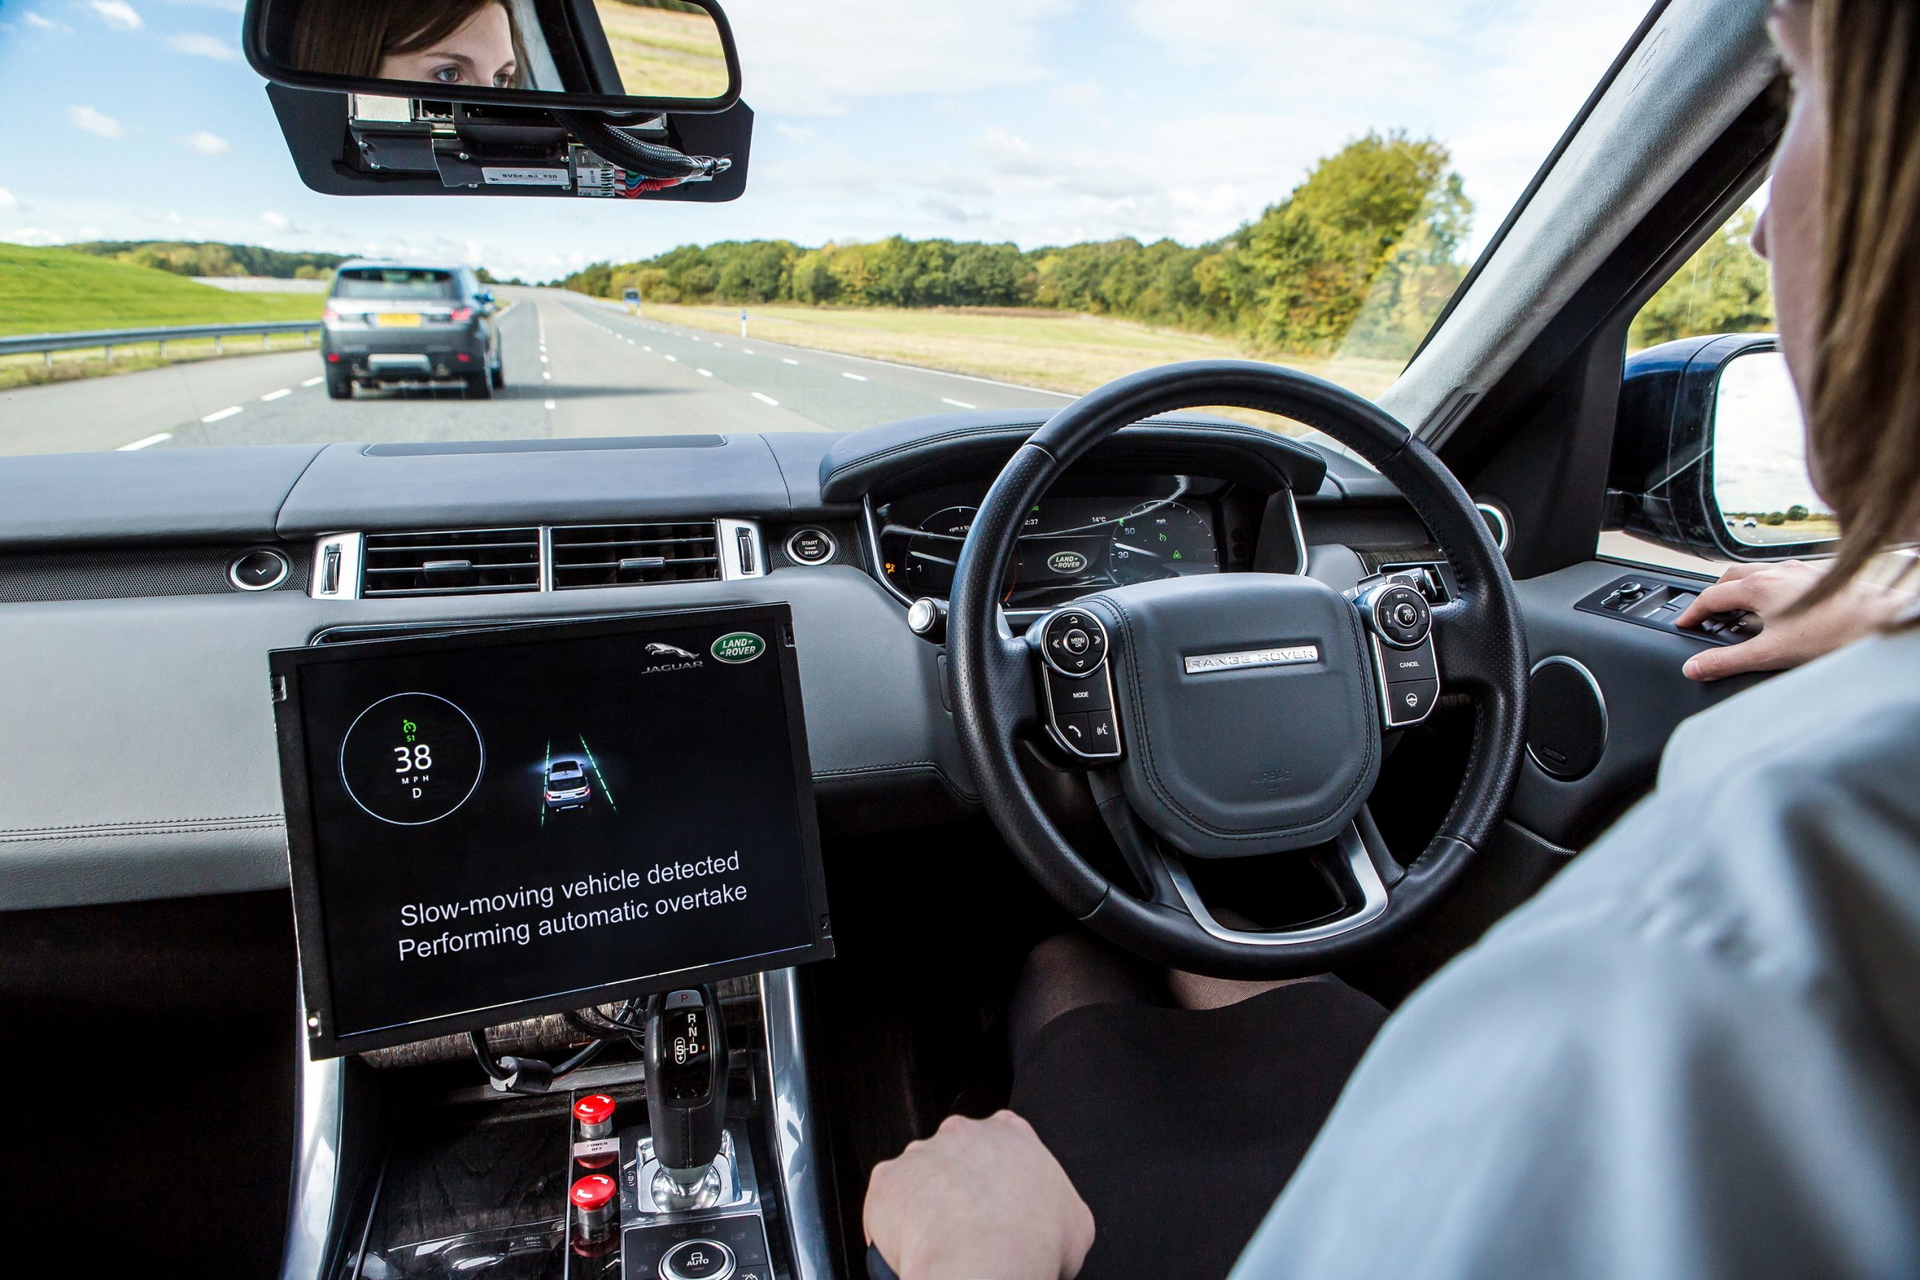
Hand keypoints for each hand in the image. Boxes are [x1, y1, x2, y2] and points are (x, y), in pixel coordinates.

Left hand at [864, 1112, 1094, 1279]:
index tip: (995, 1204)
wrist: (986, 1262)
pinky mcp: (888, 1179)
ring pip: (917, 1179)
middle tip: (967, 1228)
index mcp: (1011, 1133)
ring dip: (923, 1206)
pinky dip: (894, 1227)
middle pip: (954, 1155)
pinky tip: (913, 1248)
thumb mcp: (1075, 1224)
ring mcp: (921, 1152)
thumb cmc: (1033, 1242)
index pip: (1000, 1143)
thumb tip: (1054, 1228)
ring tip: (939, 1243)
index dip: (996, 1177)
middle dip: (956, 1187)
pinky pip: (887, 1204)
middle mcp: (962, 1133)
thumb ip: (1058, 1207)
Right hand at [1674, 559, 1910, 680]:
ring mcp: (1800, 571)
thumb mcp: (1769, 655)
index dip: (1693, 612)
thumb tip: (1695, 668)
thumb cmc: (1833, 634)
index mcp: (1758, 586)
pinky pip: (1782, 577)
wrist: (1880, 623)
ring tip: (1742, 613)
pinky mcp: (1819, 577)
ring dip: (1742, 590)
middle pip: (1731, 577)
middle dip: (1715, 595)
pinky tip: (1780, 610)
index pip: (1711, 595)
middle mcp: (1777, 572)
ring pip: (1758, 574)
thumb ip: (1726, 662)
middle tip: (1709, 616)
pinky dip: (1769, 589)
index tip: (1686, 623)